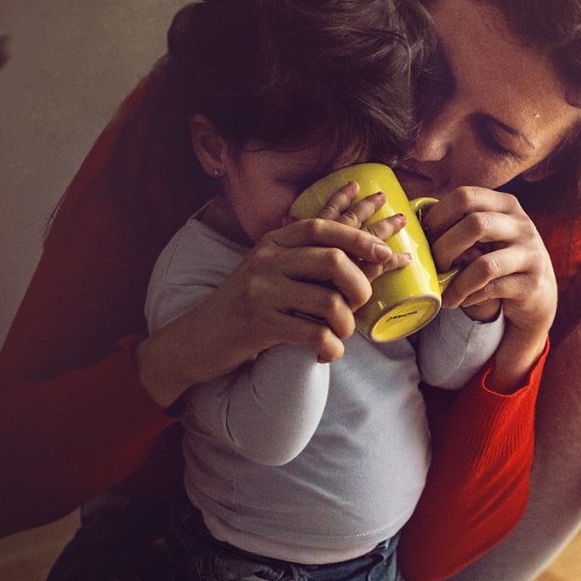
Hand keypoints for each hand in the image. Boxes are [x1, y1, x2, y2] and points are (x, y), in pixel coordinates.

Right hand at [138, 189, 410, 406]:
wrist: (194, 339)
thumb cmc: (244, 308)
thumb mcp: (269, 274)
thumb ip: (306, 262)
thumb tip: (365, 259)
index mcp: (272, 243)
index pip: (321, 226)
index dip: (358, 236)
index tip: (386, 251)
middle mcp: (265, 261)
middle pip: (332, 260)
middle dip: (360, 285)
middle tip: (360, 304)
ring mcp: (260, 291)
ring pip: (329, 302)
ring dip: (345, 325)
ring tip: (339, 335)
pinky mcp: (257, 324)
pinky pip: (313, 335)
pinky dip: (330, 348)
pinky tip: (326, 354)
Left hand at [420, 186, 555, 389]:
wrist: (537, 293)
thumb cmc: (498, 258)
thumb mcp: (485, 234)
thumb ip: (458, 224)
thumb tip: (412, 218)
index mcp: (504, 204)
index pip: (465, 196)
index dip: (438, 215)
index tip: (425, 237)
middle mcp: (521, 224)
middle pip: (475, 224)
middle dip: (445, 248)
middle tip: (434, 266)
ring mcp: (530, 254)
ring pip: (485, 264)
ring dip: (457, 282)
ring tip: (445, 294)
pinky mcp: (532, 283)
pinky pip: (492, 290)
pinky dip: (470, 296)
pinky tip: (461, 300)